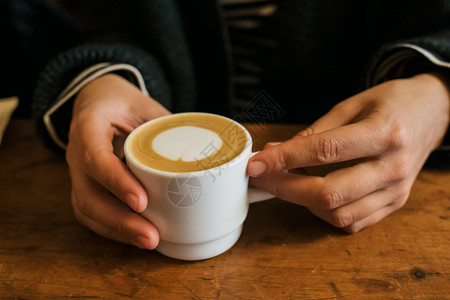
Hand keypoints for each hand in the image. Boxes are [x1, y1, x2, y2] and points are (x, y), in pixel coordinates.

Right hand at [66, 74, 169, 247]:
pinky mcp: (85, 186)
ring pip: (87, 209)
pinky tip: (136, 237)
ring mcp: (77, 172)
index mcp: (88, 126)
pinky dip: (113, 229)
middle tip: (151, 236)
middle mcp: (76, 152)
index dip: (116, 182)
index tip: (142, 201)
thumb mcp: (143, 104)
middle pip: (88, 194)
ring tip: (149, 242)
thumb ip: (166, 125)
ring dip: (118, 230)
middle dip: (119, 221)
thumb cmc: (122, 101)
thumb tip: (203, 151)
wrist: (97, 100)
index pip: (95, 157)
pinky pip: (91, 213)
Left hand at [248, 73, 449, 231]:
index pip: (325, 151)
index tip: (256, 163)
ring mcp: (397, 190)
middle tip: (261, 178)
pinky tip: (313, 195)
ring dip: (303, 202)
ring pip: (339, 214)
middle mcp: (392, 167)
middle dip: (285, 188)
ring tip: (287, 182)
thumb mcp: (351, 104)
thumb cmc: (391, 103)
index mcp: (384, 133)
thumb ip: (315, 132)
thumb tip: (275, 153)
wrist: (433, 113)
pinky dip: (325, 213)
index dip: (285, 159)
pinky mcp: (395, 203)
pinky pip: (353, 222)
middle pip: (329, 193)